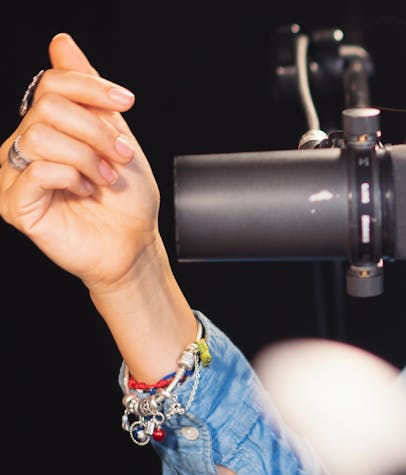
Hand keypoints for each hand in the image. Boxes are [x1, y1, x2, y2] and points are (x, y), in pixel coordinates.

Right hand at [0, 33, 161, 292]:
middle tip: (120, 156)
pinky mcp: (14, 203)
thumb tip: (61, 43)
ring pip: (39, 136)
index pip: (52, 83)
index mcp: (47, 126)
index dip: (91, 87)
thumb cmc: (126, 197)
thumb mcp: (115, 134)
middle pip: (48, 108)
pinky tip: (84, 192)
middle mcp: (23, 145)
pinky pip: (37, 169)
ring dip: (86, 156)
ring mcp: (14, 174)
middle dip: (96, 130)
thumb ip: (87, 91)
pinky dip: (72, 177)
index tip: (126, 101)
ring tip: (103, 179)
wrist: (134, 242)